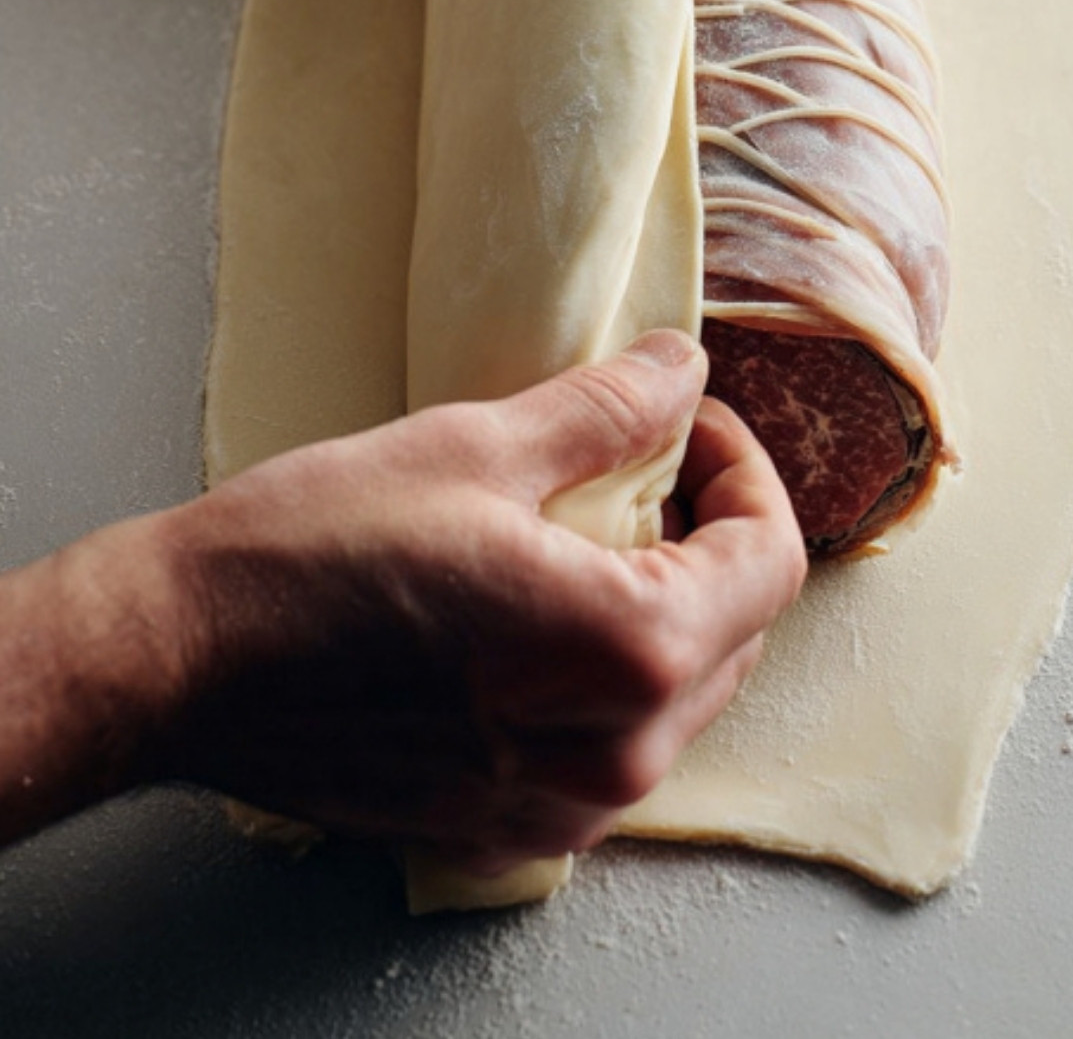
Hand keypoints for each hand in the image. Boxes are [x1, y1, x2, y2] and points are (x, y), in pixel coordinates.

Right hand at [146, 331, 804, 869]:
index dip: (743, 471)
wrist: (180, 658)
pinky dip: (602, 681)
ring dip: (662, 607)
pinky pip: (605, 753)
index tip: (689, 425)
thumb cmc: (314, 549)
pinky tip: (534, 621)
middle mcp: (612, 756)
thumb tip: (683, 369)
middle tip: (641, 467)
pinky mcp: (501, 828)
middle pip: (737, 632)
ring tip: (583, 535)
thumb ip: (609, 410)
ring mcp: (557, 809)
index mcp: (630, 653)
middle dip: (707, 536)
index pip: (768, 561)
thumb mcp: (476, 447)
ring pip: (678, 697)